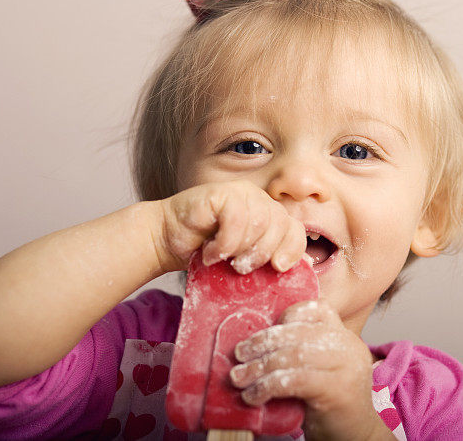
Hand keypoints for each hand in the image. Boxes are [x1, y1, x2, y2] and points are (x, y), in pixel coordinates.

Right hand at [153, 180, 306, 273]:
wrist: (166, 240)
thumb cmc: (204, 254)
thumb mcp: (240, 261)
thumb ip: (265, 261)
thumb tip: (296, 270)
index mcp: (270, 217)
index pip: (295, 230)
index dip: (292, 249)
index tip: (279, 267)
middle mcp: (260, 201)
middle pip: (281, 225)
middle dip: (262, 252)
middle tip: (240, 267)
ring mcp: (242, 193)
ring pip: (261, 222)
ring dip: (241, 248)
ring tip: (223, 258)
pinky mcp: (223, 192)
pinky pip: (237, 218)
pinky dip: (225, 242)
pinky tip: (210, 251)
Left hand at [230, 300, 395, 439]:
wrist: (354, 436)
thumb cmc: (329, 403)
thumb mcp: (319, 368)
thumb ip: (301, 350)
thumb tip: (255, 342)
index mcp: (343, 335)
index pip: (318, 309)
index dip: (288, 315)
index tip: (263, 333)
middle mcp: (348, 345)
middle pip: (299, 332)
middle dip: (264, 342)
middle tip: (240, 354)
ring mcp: (346, 366)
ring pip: (294, 355)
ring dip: (260, 366)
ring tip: (239, 377)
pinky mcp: (338, 389)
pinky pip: (295, 380)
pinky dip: (268, 386)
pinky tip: (254, 395)